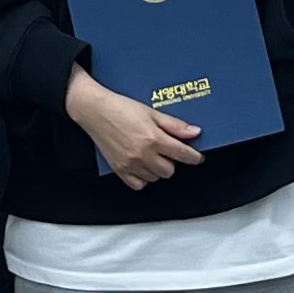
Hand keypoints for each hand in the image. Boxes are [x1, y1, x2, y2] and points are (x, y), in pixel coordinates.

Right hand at [68, 68, 204, 190]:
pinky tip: (142, 165)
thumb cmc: (122, 108)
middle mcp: (143, 154)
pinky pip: (139, 184)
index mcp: (153, 138)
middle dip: (172, 161)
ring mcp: (130, 164)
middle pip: (170, 170)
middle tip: (165, 149)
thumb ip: (174, 125)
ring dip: (158, 169)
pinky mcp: (119, 170)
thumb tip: (195, 133)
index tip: (198, 157)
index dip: (194, 157)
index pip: (182, 154)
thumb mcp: (152, 112)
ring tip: (151, 154)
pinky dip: (144, 177)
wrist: (95, 111)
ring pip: (155, 178)